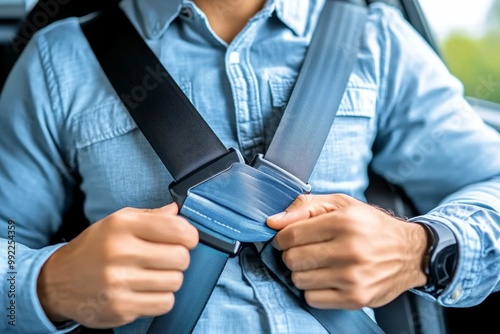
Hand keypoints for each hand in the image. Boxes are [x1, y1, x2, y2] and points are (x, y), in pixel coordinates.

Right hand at [37, 203, 198, 327]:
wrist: (58, 281)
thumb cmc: (95, 248)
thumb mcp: (117, 222)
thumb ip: (150, 216)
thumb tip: (176, 211)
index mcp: (122, 225)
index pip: (177, 228)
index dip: (189, 235)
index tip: (186, 239)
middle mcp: (120, 252)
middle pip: (181, 257)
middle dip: (179, 258)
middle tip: (167, 259)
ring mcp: (119, 282)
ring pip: (175, 281)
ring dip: (170, 279)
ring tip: (154, 275)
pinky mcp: (120, 307)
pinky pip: (164, 303)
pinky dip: (162, 298)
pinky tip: (147, 290)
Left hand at [267, 194, 428, 309]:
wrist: (410, 253)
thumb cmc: (370, 226)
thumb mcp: (341, 204)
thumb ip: (304, 206)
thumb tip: (272, 222)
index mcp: (344, 222)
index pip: (290, 235)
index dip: (282, 237)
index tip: (288, 238)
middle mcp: (349, 250)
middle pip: (292, 259)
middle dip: (291, 254)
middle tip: (305, 250)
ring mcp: (353, 277)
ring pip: (299, 280)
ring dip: (302, 272)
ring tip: (319, 264)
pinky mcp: (356, 298)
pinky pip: (312, 299)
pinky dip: (313, 289)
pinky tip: (327, 278)